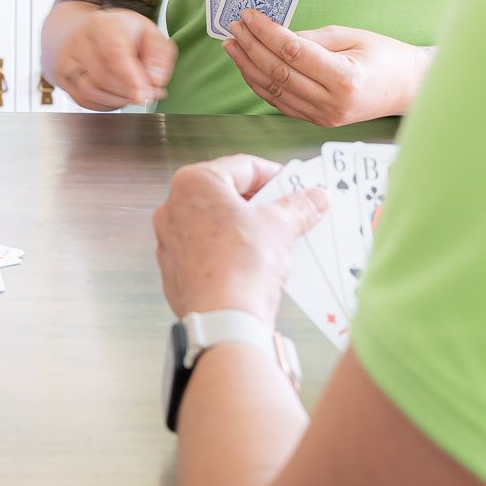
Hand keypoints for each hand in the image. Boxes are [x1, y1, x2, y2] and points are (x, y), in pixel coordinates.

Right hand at [51, 7, 177, 109]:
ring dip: (116, 99)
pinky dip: (104, 103)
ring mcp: (66, 59)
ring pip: (90, 91)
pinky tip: (115, 93)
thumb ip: (159, 55)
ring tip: (131, 91)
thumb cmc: (120, 34)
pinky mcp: (62, 78)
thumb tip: (154, 81)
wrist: (84, 31)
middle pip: (103, 76)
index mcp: (102, 24)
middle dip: (128, 91)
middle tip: (147, 93)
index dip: (129, 77)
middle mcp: (78, 40)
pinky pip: (84, 100)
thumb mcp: (149, 33)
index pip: (114, 53)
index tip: (142, 95)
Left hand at [154, 155, 326, 322]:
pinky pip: (206, 251)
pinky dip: (229, 252)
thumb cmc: (243, 264)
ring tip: (276, 239)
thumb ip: (298, 206)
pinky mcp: (174, 270)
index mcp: (194, 183)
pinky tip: (255, 264)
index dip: (275, 175)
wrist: (224, 319)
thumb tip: (315, 198)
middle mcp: (173, 207)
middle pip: (226, 194)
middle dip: (260, 203)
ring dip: (245, 228)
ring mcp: (169, 240)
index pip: (243, 166)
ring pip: (215, 224)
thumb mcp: (279, 226)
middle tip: (290, 212)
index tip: (296, 186)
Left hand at [221, 12, 431, 126]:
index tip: (249, 15)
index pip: (293, 53)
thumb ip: (313, 38)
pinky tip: (248, 65)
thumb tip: (275, 34)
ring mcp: (323, 116)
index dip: (266, 32)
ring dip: (248, 66)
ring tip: (233, 44)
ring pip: (273, 91)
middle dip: (251, 46)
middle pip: (278, 72)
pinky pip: (280, 102)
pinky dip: (260, 83)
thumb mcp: (353, 36)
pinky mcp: (317, 120)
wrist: (408, 89)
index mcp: (345, 79)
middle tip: (235, 26)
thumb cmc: (386, 57)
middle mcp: (332, 102)